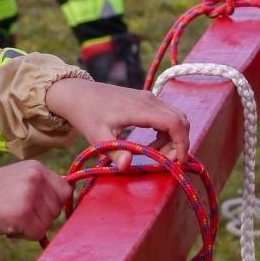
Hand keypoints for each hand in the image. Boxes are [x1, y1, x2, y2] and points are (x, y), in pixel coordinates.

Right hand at [0, 160, 72, 241]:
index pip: (65, 190)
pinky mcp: (23, 214)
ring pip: (48, 223)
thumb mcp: (17, 179)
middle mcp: (36, 178)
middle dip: (41, 217)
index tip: (40, 209)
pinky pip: (37, 234)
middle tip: (17, 213)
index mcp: (36, 167)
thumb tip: (64, 201)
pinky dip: (24, 235)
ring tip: (10, 217)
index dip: (54, 203)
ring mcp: (30, 195)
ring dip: (32, 226)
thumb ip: (39, 186)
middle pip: (58, 209)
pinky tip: (8, 226)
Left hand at [44, 78, 190, 170]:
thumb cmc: (87, 115)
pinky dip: (166, 133)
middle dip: (179, 144)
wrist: (77, 94)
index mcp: (141, 109)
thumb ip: (114, 152)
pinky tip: (150, 145)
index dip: (182, 144)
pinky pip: (166, 116)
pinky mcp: (146, 100)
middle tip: (164, 162)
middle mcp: (150, 100)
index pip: (175, 124)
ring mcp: (149, 98)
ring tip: (155, 156)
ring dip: (172, 139)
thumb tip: (127, 166)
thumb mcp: (97, 137)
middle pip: (180, 121)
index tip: (178, 163)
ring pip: (175, 118)